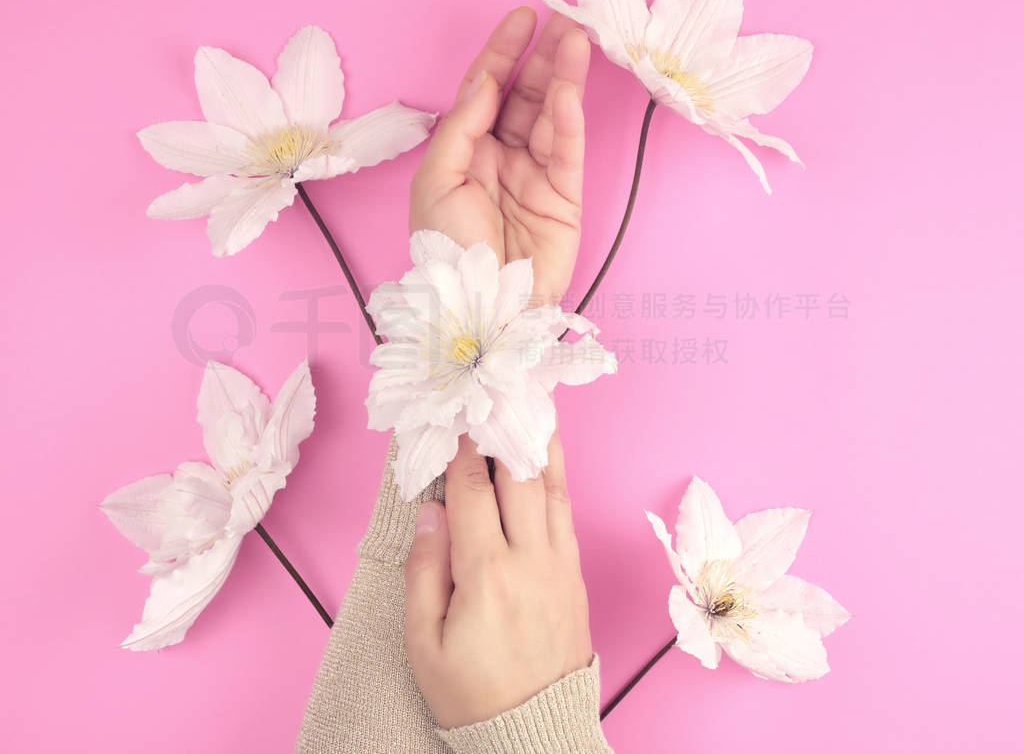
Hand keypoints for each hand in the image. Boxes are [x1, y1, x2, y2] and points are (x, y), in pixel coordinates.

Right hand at [403, 432, 592, 728]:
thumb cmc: (469, 691)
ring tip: (533, 404)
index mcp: (487, 574)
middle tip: (494, 394)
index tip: (454, 418)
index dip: (461, 450)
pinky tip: (549, 457)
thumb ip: (426, 570)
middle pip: (518, 477)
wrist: (532, 733)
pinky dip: (558, 477)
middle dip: (502, 431)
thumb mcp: (424, 643)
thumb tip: (431, 511)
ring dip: (540, 443)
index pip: (473, 491)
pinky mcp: (574, 575)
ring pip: (552, 488)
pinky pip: (566, 513)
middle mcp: (529, 559)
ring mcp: (559, 564)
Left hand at [410, 6, 590, 303]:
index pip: (485, 92)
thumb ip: (460, 128)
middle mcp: (500, 158)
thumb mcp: (435, 183)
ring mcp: (534, 176)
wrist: (480, 310)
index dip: (502, 54)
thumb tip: (484, 81)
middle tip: (564, 18)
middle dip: (542, 56)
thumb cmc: (446, 251)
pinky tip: (571, 89)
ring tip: (577, 39)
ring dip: (563, 77)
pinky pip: (567, 150)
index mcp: (464, 152)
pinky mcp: (564, 196)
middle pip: (524, 96)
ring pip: (551, 116)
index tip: (521, 18)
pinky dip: (570, 119)